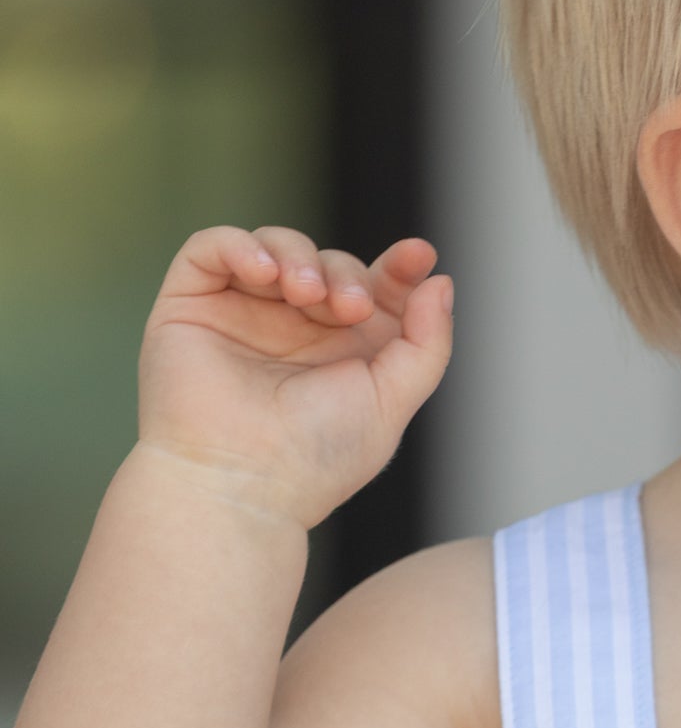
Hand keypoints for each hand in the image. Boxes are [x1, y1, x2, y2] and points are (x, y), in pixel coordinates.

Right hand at [136, 225, 453, 529]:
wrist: (240, 482)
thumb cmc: (316, 457)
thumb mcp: (392, 399)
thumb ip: (426, 343)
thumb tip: (440, 282)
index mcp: (345, 352)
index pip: (375, 290)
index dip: (399, 268)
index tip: (419, 256)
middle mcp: (295, 330)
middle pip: (331, 263)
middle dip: (348, 273)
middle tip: (350, 309)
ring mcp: (243, 314)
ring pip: (278, 246)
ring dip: (301, 256)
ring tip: (308, 294)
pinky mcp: (192, 304)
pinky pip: (213, 247)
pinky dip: (241, 245)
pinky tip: (265, 272)